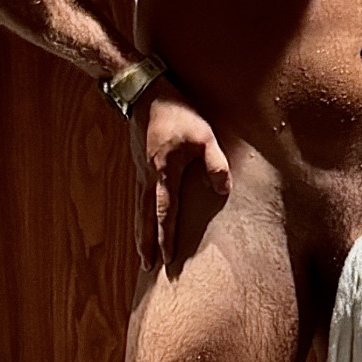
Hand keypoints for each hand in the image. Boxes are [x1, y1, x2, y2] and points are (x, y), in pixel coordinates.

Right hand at [128, 73, 230, 269]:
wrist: (145, 93)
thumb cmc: (178, 113)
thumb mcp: (203, 136)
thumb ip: (215, 163)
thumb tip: (223, 190)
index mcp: (164, 174)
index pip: (165, 214)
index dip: (166, 238)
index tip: (167, 260)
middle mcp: (148, 177)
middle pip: (145, 218)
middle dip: (146, 243)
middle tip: (145, 268)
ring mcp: (140, 170)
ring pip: (139, 208)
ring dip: (140, 231)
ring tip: (141, 251)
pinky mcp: (139, 162)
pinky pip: (138, 195)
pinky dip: (139, 213)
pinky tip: (142, 217)